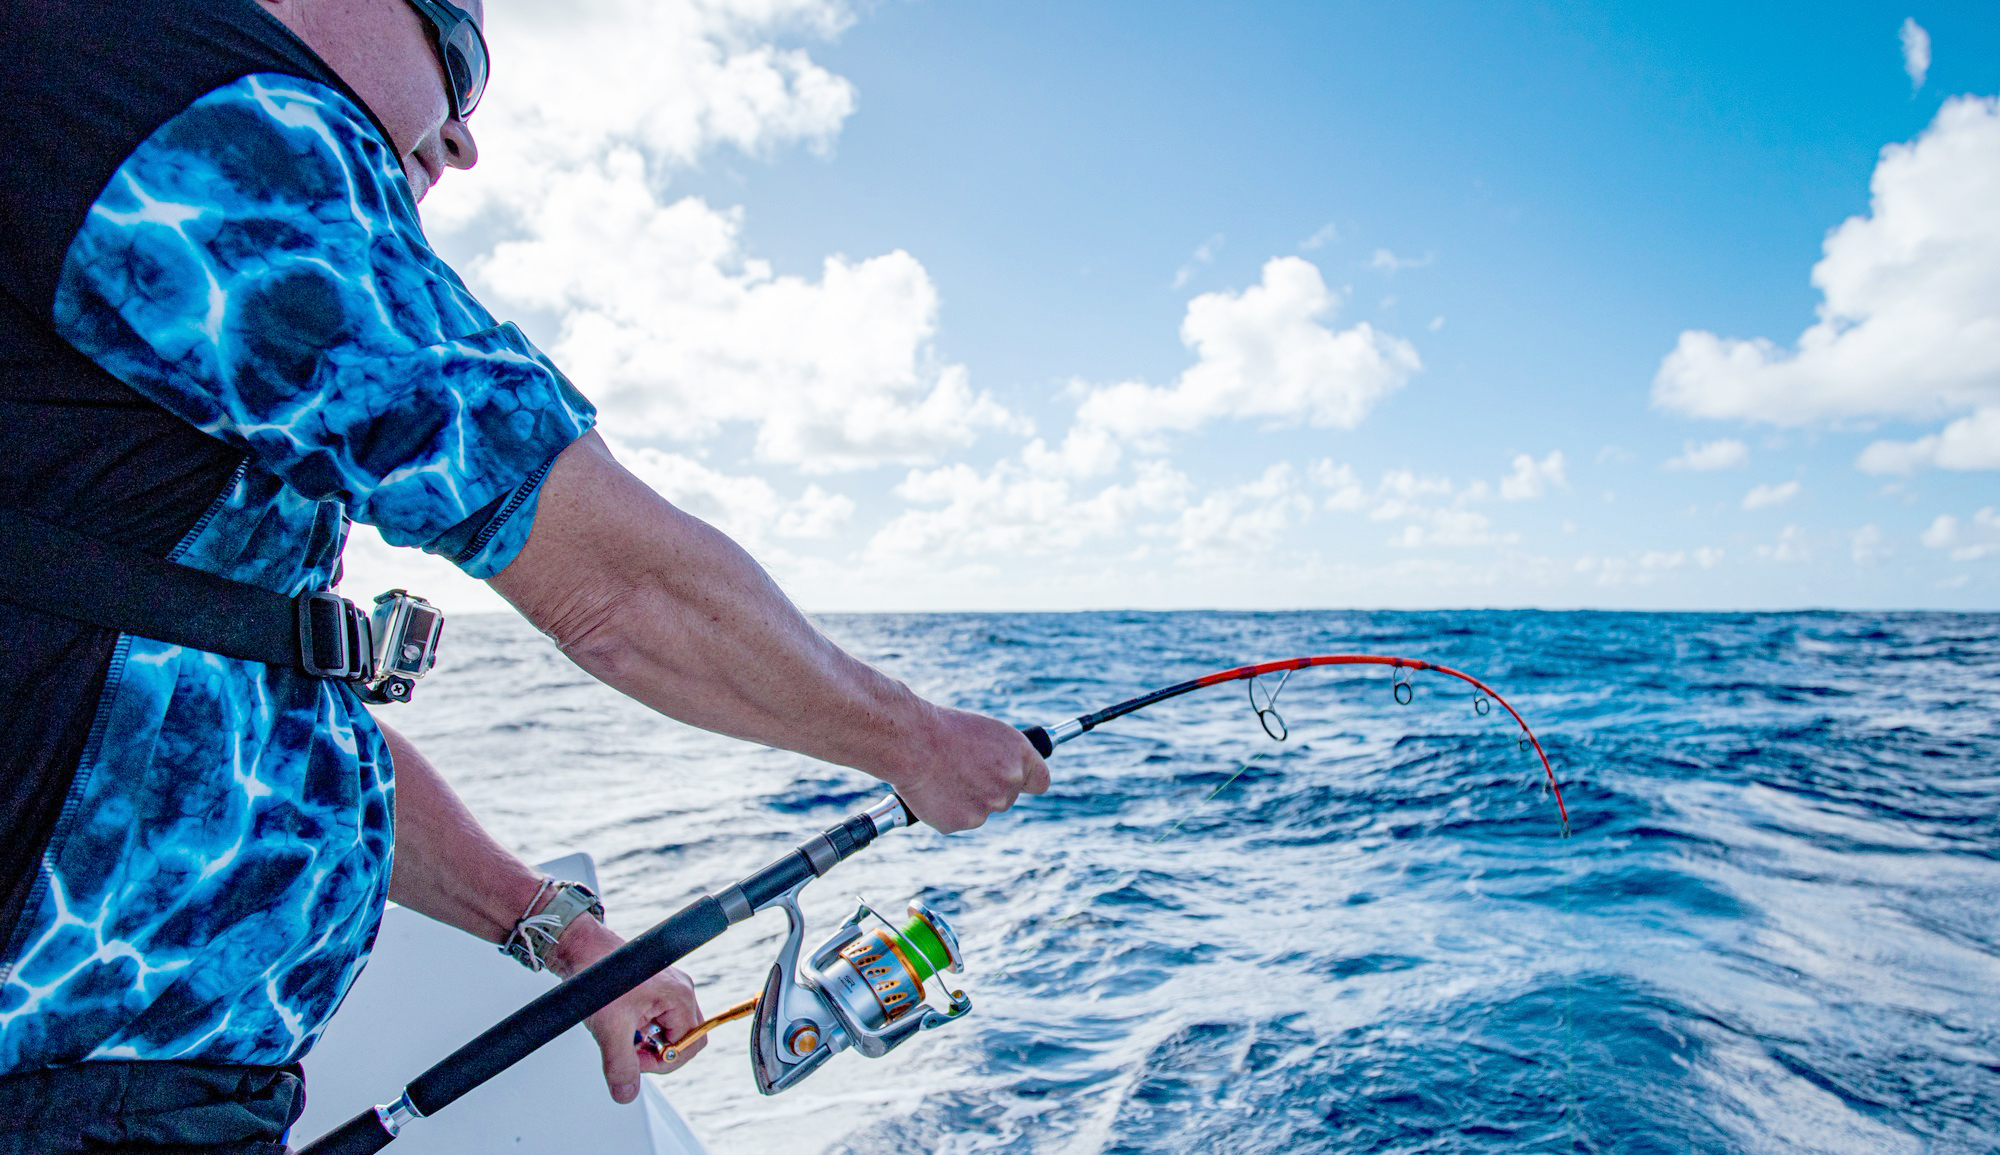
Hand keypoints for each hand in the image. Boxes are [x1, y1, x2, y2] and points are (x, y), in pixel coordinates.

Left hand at [551, 918, 706, 1103]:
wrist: (578, 948)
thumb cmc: (598, 975)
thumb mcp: (609, 1028)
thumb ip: (620, 1065)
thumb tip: (627, 1093)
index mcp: (679, 996)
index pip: (689, 1046)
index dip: (662, 1062)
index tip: (634, 1061)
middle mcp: (678, 991)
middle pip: (682, 1039)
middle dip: (655, 1052)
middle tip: (628, 1051)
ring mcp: (666, 989)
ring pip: (666, 1031)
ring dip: (644, 1041)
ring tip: (620, 1034)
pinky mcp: (652, 989)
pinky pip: (654, 1020)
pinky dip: (637, 1030)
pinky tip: (618, 1024)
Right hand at [889, 706, 1050, 832]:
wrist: (912, 742)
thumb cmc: (944, 729)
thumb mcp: (986, 732)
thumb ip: (1003, 756)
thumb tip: (1008, 771)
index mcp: (1020, 757)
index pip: (1040, 781)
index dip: (1027, 782)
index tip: (1019, 782)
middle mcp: (1009, 784)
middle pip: (1007, 797)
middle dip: (988, 788)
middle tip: (963, 770)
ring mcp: (987, 807)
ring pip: (980, 809)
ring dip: (966, 799)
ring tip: (943, 776)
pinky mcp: (962, 823)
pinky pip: (956, 820)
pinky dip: (945, 810)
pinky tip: (932, 789)